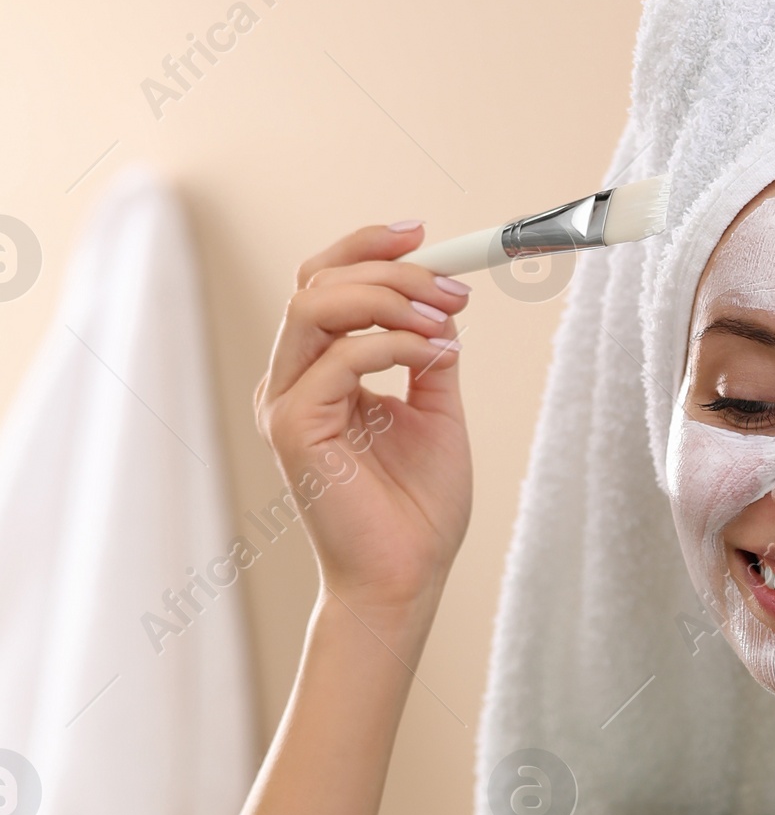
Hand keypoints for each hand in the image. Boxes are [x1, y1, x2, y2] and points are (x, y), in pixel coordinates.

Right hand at [254, 223, 472, 625]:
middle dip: (387, 266)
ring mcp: (285, 402)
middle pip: (316, 280)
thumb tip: (443, 303)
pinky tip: (436, 356)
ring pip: (316, 305)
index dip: (370, 249)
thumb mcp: (435, 414)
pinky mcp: (292, 426)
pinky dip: (394, 344)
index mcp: (317, 375)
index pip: (326, 284)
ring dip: (389, 297)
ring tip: (445, 316)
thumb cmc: (417, 512)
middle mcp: (291, 382)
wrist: (407, 578)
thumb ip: (428, 356)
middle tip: (450, 284)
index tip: (426, 236)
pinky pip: (340, 356)